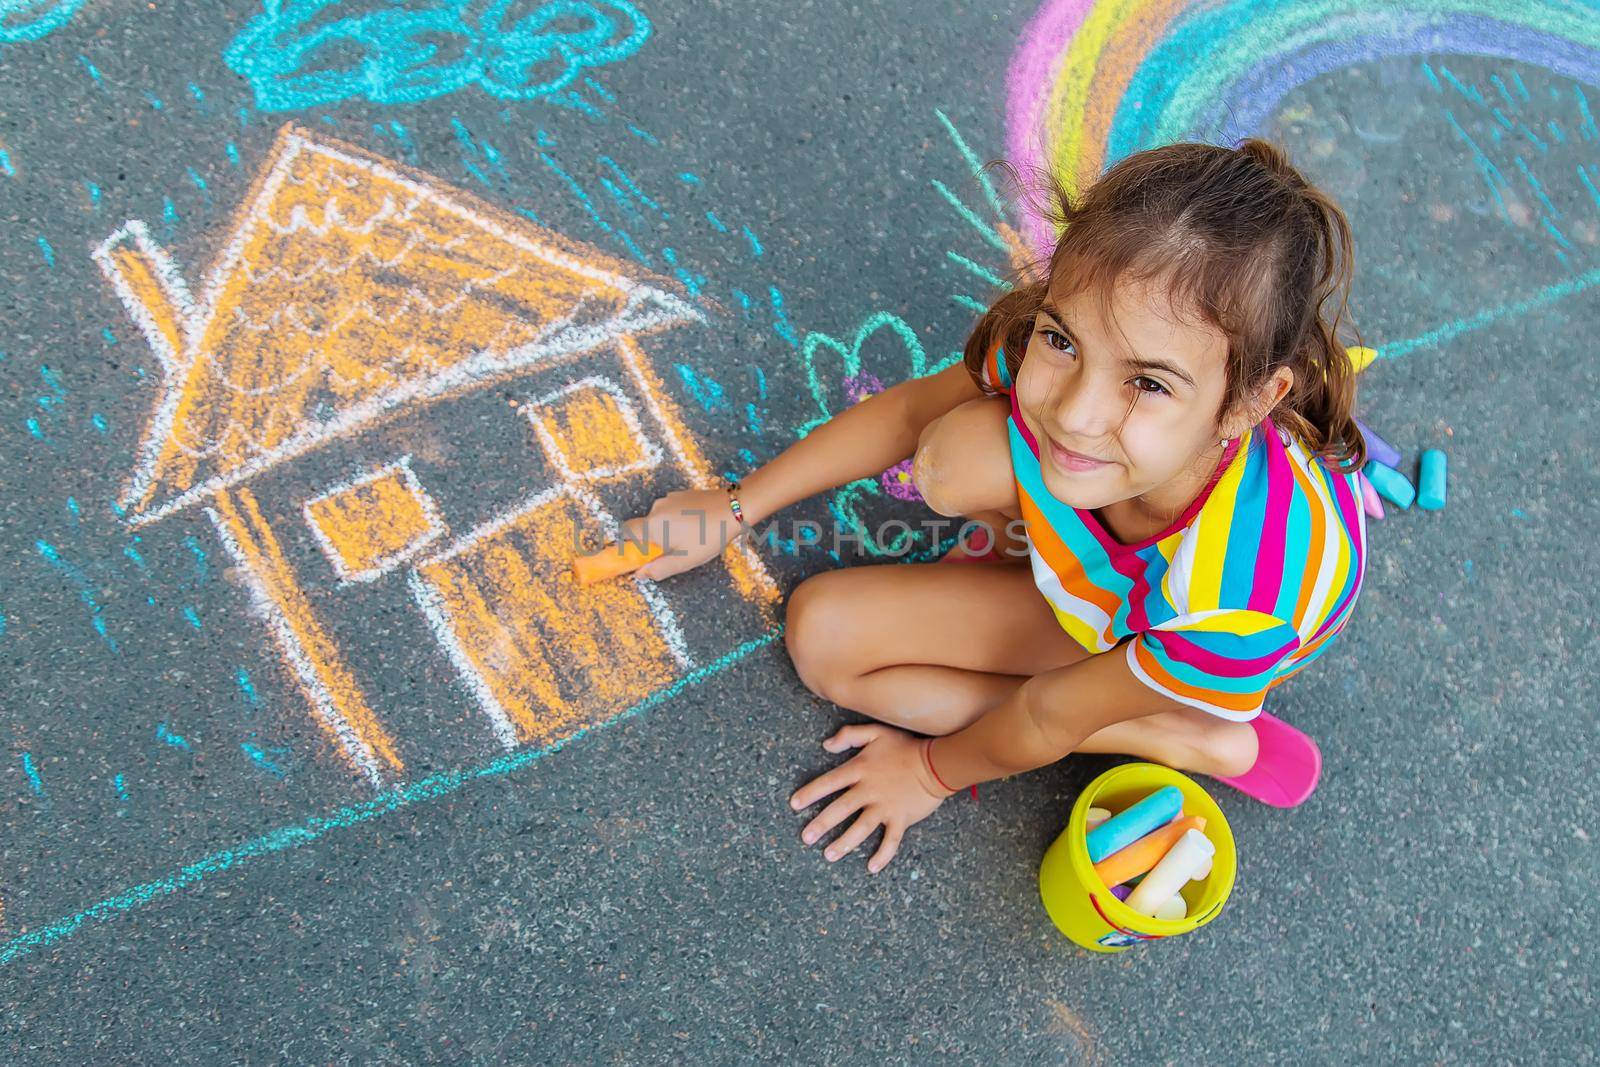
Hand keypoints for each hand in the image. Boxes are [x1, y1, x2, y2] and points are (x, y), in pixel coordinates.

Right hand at [617, 487, 745, 579]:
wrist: (733, 508)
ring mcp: (669, 498)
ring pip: (660, 519)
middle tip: (676, 550)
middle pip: (645, 527)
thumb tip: (640, 573)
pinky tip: (696, 525)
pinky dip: (677, 519)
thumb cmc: (708, 536)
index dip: (630, 544)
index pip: (626, 532)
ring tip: (691, 537)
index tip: (644, 554)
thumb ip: (658, 569)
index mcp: (653, 525)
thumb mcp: (684, 560)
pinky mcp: (681, 493)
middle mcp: (656, 508)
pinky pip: (671, 510)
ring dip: (668, 530)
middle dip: (655, 540)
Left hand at [788, 724, 949, 873]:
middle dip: (821, 824)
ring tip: (828, 855)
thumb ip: (849, 735)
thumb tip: (826, 745)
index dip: (810, 793)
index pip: (829, 782)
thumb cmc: (905, 747)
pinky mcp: (901, 818)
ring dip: (844, 843)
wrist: (936, 763)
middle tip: (806, 838)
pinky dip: (882, 855)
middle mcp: (869, 790)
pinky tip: (871, 867)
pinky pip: (891, 840)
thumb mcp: (876, 732)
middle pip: (840, 809)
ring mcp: (885, 806)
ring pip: (860, 828)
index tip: (794, 805)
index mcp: (860, 769)